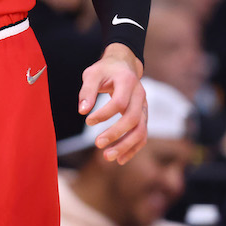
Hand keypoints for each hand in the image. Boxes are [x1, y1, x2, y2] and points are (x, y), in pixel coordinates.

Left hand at [78, 43, 147, 163]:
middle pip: (133, 119)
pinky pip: (142, 135)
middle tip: (97, 144)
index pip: (119, 103)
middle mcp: (140, 96)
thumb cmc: (105, 70)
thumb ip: (87, 91)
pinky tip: (120, 159)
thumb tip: (82, 111)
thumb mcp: (92, 74)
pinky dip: (133, 148)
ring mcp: (144, 107)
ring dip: (126, 146)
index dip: (104, 114)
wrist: (124, 65)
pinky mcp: (143, 116)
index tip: (88, 121)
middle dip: (116, 134)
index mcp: (127, 82)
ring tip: (108, 157)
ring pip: (141, 130)